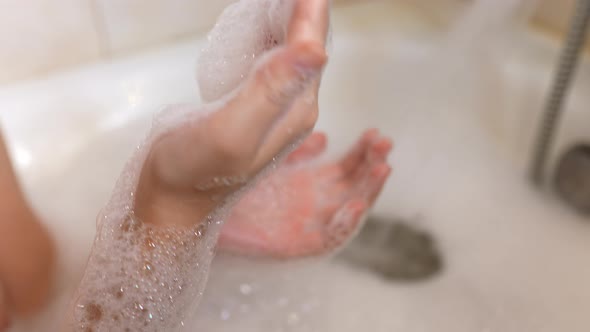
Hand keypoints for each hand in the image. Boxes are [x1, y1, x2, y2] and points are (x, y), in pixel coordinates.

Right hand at [134, 0, 330, 227]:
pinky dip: (269, 38)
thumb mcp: (232, 131)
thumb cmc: (193, 171)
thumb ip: (271, 90)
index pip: (312, 47)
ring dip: (287, 21)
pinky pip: (272, 64)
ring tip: (277, 0)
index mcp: (296, 110)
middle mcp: (294, 109)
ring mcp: (276, 110)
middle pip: (307, 47)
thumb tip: (315, 49)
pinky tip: (260, 26)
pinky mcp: (256, 109)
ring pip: (291, 54)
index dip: (308, 8)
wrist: (171, 201)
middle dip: (301, 11)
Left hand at [218, 129, 392, 257]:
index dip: (363, 152)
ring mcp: (301, 220)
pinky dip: (344, 223)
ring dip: (367, 190)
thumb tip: (324, 135)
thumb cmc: (216, 170)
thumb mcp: (259, 146)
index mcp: (302, 176)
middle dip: (371, 165)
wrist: (184, 201)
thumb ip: (291, 144)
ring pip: (346, 208)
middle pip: (351, 185)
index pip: (344, 166)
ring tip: (381, 167)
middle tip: (384, 144)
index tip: (375, 133)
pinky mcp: (292, 242)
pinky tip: (354, 204)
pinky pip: (326, 237)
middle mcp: (306, 198)